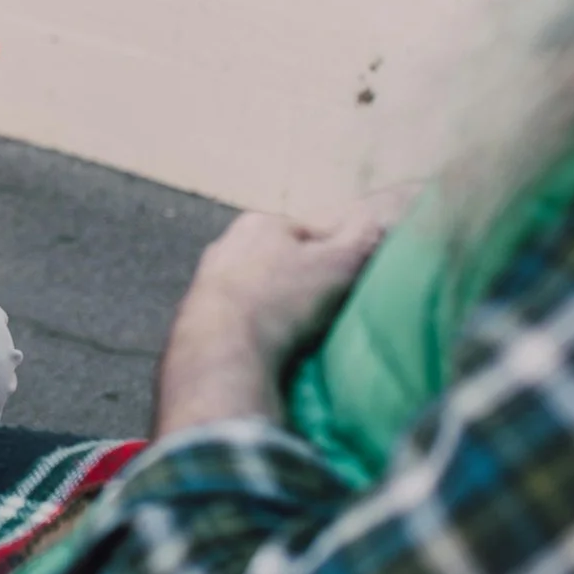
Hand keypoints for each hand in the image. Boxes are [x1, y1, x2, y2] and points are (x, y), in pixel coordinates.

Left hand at [154, 205, 390, 435]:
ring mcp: (205, 284)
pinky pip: (234, 322)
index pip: (309, 235)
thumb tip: (379, 222)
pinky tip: (265, 350)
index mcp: (261, 224)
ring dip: (273, 310)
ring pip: (253, 292)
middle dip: (298, 283)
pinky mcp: (194, 321)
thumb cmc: (284, 301)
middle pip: (277, 262)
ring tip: (294, 337)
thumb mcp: (340, 265)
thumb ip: (364, 239)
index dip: (335, 259)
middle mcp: (226, 246)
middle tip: (320, 314)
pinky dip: (251, 333)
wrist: (222, 352)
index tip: (345, 285)